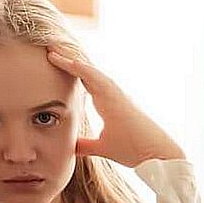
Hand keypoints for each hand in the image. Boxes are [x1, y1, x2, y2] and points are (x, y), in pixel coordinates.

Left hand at [47, 46, 185, 167]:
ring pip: (90, 71)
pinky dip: (86, 70)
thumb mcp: (102, 147)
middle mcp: (110, 93)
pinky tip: (72, 62)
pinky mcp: (119, 99)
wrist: (155, 156)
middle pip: (85, 71)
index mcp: (106, 101)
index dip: (68, 69)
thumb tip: (71, 145)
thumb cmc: (133, 150)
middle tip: (48, 46)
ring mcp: (116, 94)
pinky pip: (100, 80)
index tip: (52, 59)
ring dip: (72, 59)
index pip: (83, 80)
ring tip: (53, 49)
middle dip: (67, 58)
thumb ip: (86, 144)